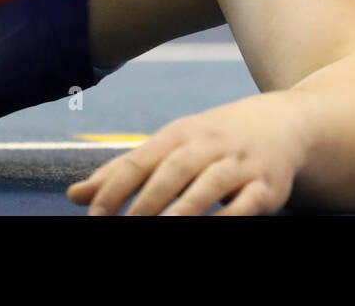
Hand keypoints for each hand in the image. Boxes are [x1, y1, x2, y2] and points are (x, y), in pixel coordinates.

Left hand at [67, 92, 307, 215]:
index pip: (138, 161)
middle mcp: (205, 145)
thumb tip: (75, 195)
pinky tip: (212, 229)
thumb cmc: (209, 141)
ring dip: (184, 211)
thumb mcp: (168, 147)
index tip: (94, 216)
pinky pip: (247, 203)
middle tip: (123, 229)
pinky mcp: (266, 185)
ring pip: (207, 186)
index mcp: (176, 135)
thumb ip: (124, 171)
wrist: (280, 122)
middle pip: (171, 172)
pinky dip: (229, 217)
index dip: (115, 188)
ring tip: (161, 232)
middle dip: (146, 202)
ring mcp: (237, 163)